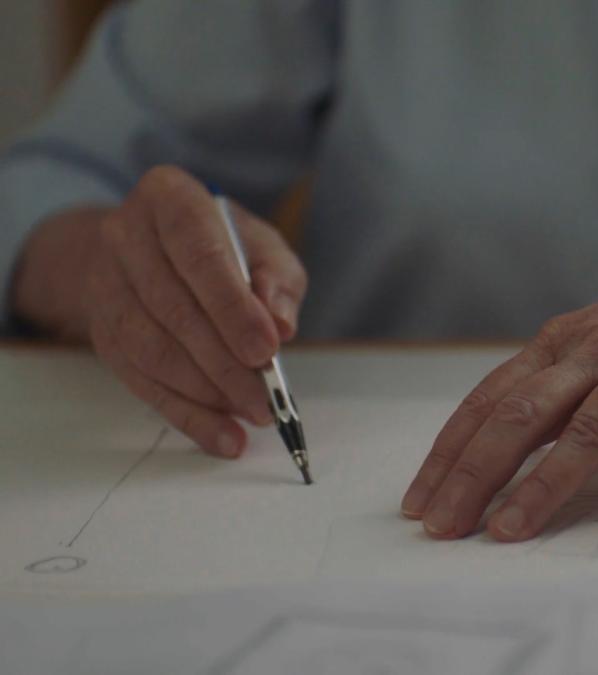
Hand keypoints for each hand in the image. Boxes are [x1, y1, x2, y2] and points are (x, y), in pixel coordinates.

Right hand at [13, 165, 307, 456]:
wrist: (152, 246)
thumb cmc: (223, 244)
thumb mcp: (262, 245)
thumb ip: (277, 278)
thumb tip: (280, 324)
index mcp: (168, 198)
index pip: (199, 254)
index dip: (233, 307)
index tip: (267, 349)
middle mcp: (125, 235)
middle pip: (175, 309)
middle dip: (226, 362)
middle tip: (267, 397)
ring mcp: (105, 284)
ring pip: (153, 350)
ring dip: (207, 392)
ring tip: (252, 414)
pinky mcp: (101, 331)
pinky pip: (141, 381)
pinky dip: (185, 413)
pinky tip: (222, 435)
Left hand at [402, 225, 597, 540]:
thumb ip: (557, 384)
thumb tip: (495, 442)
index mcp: (565, 343)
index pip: (492, 401)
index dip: (451, 452)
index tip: (420, 502)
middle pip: (523, 415)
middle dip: (475, 473)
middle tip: (442, 527)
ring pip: (593, 425)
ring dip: (548, 482)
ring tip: (513, 530)